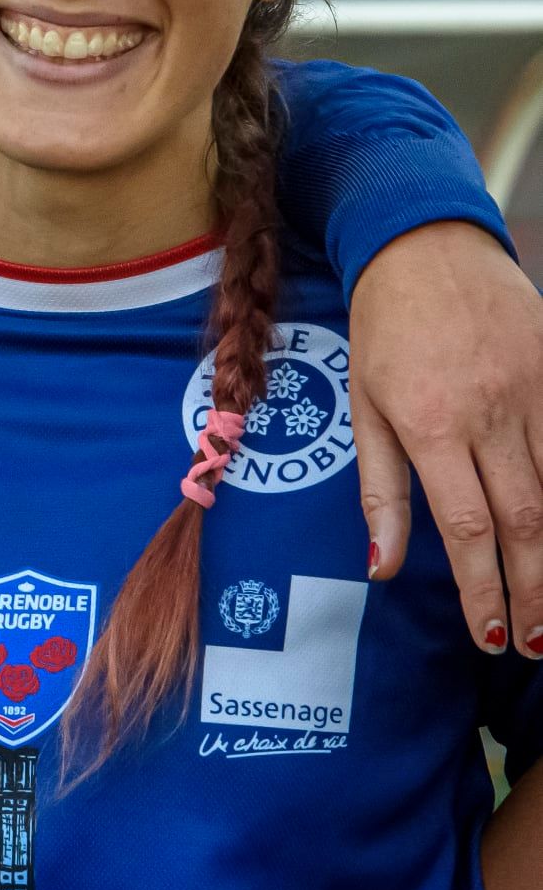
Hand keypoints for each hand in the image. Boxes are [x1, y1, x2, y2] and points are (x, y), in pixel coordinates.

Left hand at [351, 222, 542, 655]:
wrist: (425, 248)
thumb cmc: (384, 333)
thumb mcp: (363, 407)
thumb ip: (379, 491)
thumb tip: (381, 569)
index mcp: (432, 423)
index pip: (467, 528)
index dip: (483, 588)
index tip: (489, 635)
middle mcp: (491, 410)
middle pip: (526, 519)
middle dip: (533, 591)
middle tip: (533, 642)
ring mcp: (535, 388)